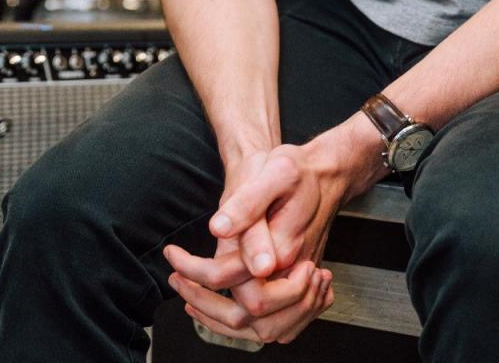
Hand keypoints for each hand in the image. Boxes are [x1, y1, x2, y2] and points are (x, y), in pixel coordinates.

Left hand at [163, 147, 339, 344]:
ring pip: (260, 328)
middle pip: (245, 316)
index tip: (172, 255)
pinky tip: (218, 306)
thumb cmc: (300, 172)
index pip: (228, 278)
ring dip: (220, 319)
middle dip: (204, 303)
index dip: (193, 271)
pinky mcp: (294, 283)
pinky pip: (271, 322)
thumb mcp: (276, 171)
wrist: (326, 175)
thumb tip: (219, 229)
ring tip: (189, 296)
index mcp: (281, 248)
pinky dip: (242, 322)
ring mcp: (295, 281)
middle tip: (176, 279)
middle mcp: (291, 272)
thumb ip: (249, 204)